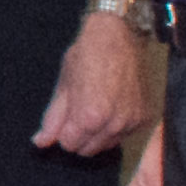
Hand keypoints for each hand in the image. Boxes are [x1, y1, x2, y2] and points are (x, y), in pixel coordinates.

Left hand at [29, 15, 156, 156]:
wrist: (118, 36)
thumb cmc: (86, 56)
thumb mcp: (64, 86)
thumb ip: (53, 118)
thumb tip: (40, 142)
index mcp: (89, 117)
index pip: (69, 145)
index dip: (63, 132)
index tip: (66, 117)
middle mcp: (114, 124)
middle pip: (88, 149)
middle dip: (79, 136)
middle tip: (78, 111)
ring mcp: (132, 122)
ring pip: (107, 144)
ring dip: (98, 134)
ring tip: (96, 106)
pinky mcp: (144, 117)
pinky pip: (124, 134)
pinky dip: (116, 127)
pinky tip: (112, 106)